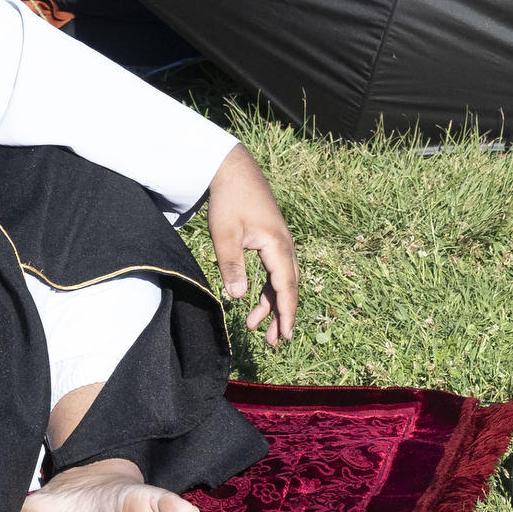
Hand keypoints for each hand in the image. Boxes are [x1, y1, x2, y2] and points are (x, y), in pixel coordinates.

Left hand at [202, 146, 300, 341]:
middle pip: (288, 287)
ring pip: (282, 280)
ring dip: (272, 304)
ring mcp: (279, 242)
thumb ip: (232, 266)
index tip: (284, 335)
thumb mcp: (225, 235)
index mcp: (277, 245)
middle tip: (273, 342)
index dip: (285, 313)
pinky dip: (268, 288)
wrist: (233, 169)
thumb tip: (236, 297)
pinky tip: (257, 300)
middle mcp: (284, 245)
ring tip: (255, 327)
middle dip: (281, 316)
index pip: (285, 286)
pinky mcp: (271, 239)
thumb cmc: (229, 200)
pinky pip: (275, 269)